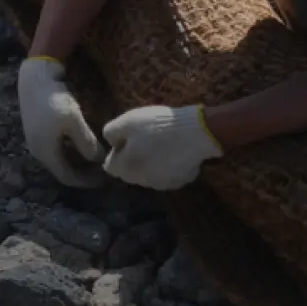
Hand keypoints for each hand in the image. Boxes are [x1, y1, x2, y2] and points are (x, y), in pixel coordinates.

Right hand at [18, 57, 107, 186]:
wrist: (35, 76)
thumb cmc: (54, 99)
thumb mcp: (73, 121)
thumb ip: (86, 143)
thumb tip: (99, 160)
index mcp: (45, 152)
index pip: (67, 177)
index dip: (86, 181)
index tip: (104, 178)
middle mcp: (37, 150)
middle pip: (62, 169)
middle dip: (82, 172)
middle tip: (101, 169)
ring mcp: (36, 140)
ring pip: (59, 158)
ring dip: (76, 161)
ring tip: (95, 157)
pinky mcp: (37, 129)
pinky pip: (56, 148)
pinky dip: (70, 150)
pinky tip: (82, 144)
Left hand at [99, 104, 223, 190]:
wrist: (196, 132)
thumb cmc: (158, 125)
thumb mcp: (127, 121)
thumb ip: (111, 133)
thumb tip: (112, 143)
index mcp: (127, 168)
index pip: (110, 166)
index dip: (117, 151)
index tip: (129, 138)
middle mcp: (142, 182)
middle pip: (129, 172)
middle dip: (133, 159)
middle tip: (146, 139)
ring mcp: (162, 184)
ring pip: (147, 175)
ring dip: (150, 163)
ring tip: (162, 144)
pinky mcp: (179, 182)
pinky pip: (166, 175)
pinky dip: (168, 167)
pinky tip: (175, 152)